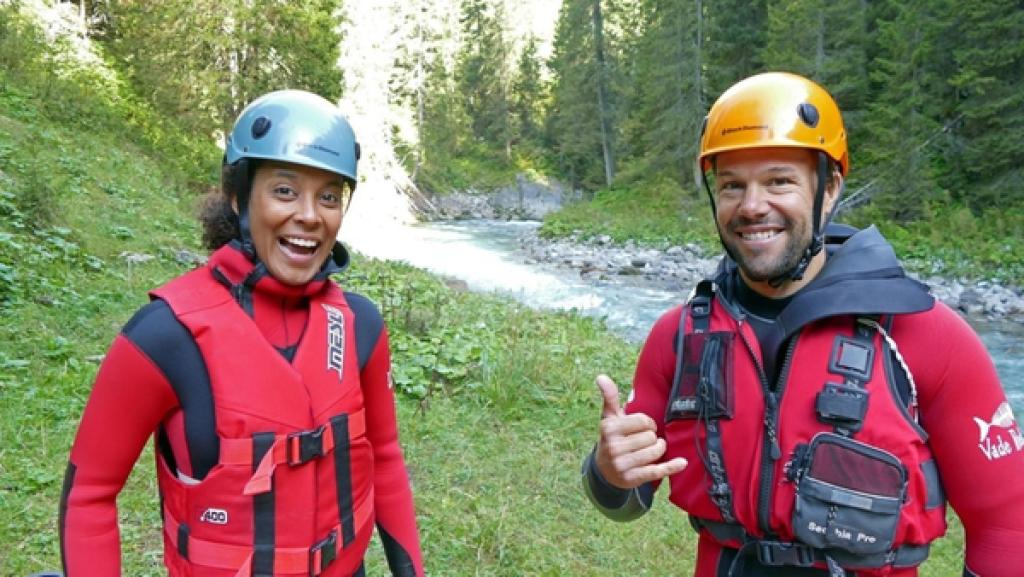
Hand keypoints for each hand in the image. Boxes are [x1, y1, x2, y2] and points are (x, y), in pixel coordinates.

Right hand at [594, 374, 686, 488]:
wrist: (604, 470)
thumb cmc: (612, 437)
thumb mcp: (609, 418)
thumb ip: (609, 397)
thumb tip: (601, 376)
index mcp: (609, 428)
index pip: (643, 421)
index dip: (648, 423)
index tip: (642, 427)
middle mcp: (613, 447)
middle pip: (651, 437)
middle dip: (652, 437)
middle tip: (643, 440)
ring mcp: (622, 464)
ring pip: (656, 451)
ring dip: (658, 449)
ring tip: (650, 449)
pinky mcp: (632, 478)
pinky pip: (657, 470)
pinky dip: (671, 466)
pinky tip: (682, 463)